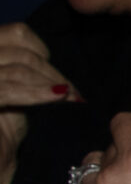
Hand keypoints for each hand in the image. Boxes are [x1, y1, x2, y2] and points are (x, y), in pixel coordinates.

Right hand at [0, 23, 74, 172]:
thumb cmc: (3, 149)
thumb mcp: (18, 105)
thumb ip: (29, 79)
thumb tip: (60, 69)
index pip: (13, 34)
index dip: (43, 51)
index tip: (62, 78)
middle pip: (13, 44)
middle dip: (48, 67)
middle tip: (70, 93)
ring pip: (14, 63)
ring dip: (48, 81)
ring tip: (68, 100)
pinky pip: (3, 88)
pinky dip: (34, 91)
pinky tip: (58, 99)